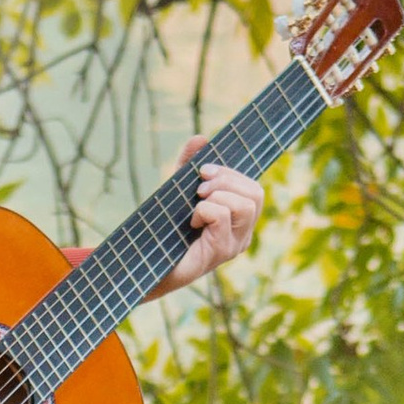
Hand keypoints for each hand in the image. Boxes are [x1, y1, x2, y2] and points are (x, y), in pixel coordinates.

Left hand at [151, 143, 260, 294]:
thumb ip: (190, 165)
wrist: (147, 265)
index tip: (204, 170)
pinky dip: (204, 210)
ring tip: (195, 206)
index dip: (232, 173)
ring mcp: (234, 246)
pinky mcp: (220, 253)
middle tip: (199, 188)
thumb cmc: (166, 231)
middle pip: (255, 194)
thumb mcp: (179, 191)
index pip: (255, 190)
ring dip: (216, 196)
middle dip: (226, 180)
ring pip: (244, 205)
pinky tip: (192, 222)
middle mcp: (242, 235)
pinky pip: (222, 216)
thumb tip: (200, 138)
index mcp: (239, 221)